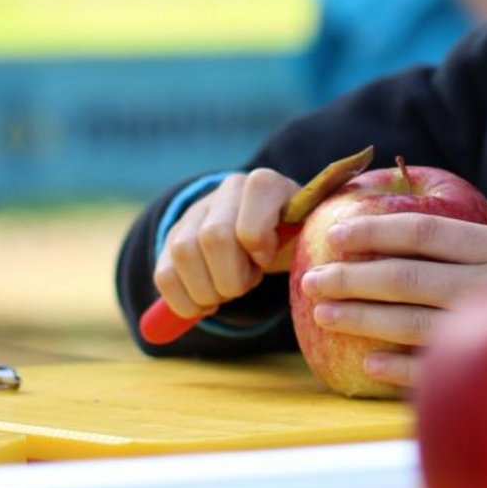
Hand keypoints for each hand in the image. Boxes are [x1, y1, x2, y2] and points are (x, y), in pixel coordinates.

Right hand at [152, 169, 300, 320]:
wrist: (269, 225)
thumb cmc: (292, 236)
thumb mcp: (307, 234)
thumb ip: (312, 241)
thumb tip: (323, 266)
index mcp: (266, 185)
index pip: (249, 223)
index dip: (256, 249)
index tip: (266, 261)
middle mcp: (228, 190)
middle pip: (213, 238)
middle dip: (230, 276)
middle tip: (245, 285)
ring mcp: (196, 211)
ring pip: (182, 253)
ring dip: (207, 289)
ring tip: (227, 292)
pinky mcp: (173, 235)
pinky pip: (163, 273)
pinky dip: (183, 300)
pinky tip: (205, 302)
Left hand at [297, 196, 486, 389]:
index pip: (429, 230)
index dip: (380, 227)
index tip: (339, 228)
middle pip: (410, 274)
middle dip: (356, 273)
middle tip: (313, 274)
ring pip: (415, 320)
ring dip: (365, 317)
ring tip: (324, 314)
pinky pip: (444, 365)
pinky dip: (403, 368)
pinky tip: (367, 366)